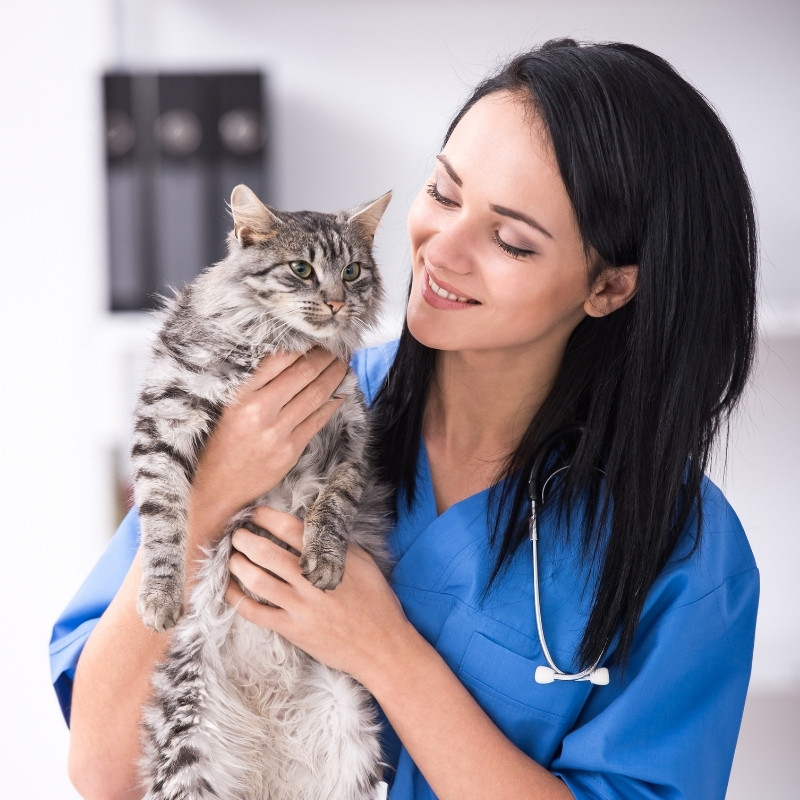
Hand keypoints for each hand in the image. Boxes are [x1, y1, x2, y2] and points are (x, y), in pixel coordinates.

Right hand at [188, 348, 346, 546]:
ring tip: (343, 365)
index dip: (302, 345)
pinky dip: (333, 403)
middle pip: (303, 373)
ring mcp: (277, 432)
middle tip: (336, 348)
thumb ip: (255, 384)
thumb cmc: (219, 444)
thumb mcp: (227, 407)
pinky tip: (340, 393)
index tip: (315, 338)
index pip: (279, 358)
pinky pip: (319, 420)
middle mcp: (259, 411)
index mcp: (240, 395)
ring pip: (316, 394)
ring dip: (334, 376)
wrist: (214, 489)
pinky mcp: (291, 450)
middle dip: (325, 357)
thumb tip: (289, 358)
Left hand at [225, 506, 410, 685]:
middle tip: (236, 534)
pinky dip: (237, 598)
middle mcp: (310, 580)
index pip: (289, 528)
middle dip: (245, 539)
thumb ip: (337, 543)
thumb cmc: (376, 601)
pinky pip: (255, 613)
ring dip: (238, 564)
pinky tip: (230, 588)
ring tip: (232, 556)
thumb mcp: (364, 562)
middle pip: (266, 552)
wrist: (382, 646)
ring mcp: (299, 606)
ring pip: (256, 580)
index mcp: (328, 559)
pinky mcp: (292, 629)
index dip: (266, 517)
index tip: (254, 512)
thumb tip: (312, 525)